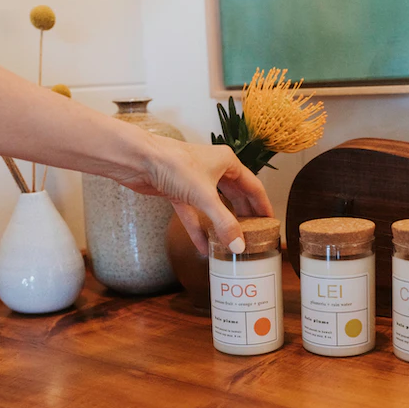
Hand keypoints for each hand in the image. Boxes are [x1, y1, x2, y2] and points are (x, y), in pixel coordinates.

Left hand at [112, 132, 274, 254]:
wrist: (138, 160)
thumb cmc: (173, 164)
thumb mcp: (205, 196)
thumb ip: (224, 222)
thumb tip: (239, 245)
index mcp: (227, 162)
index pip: (253, 186)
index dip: (263, 205)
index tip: (270, 222)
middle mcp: (213, 169)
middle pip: (236, 195)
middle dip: (244, 216)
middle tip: (255, 234)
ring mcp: (194, 181)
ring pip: (214, 205)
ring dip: (221, 224)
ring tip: (232, 242)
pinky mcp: (177, 191)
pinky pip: (193, 214)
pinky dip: (198, 229)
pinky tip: (203, 247)